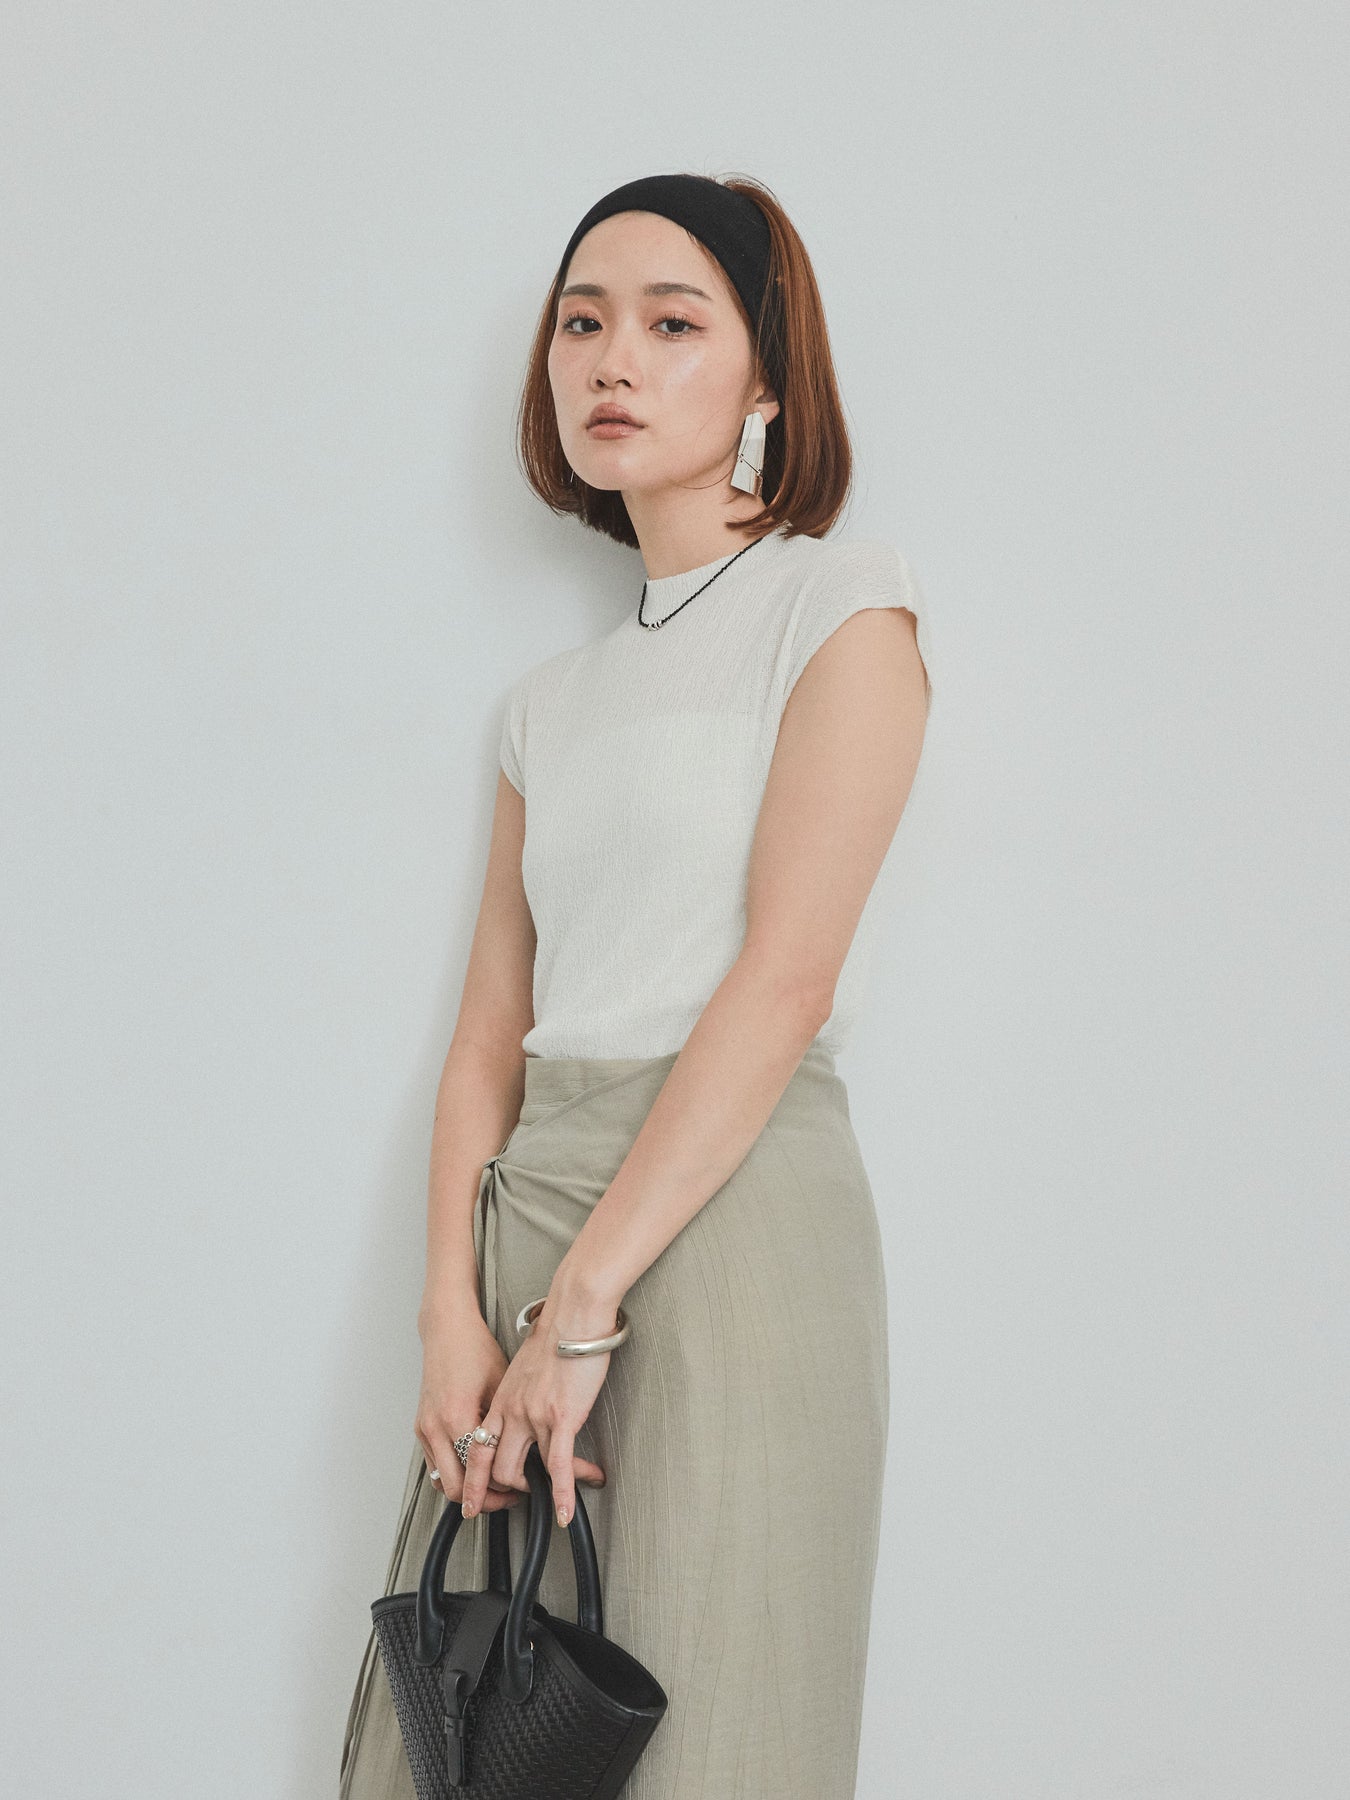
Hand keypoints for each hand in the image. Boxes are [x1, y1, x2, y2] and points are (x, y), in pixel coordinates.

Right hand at [414, 1300, 523, 1514]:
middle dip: (484, 1500)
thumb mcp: (501, 1385)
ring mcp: (425, 1429)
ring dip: (467, 1490)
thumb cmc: (476, 1350)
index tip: (522, 1490)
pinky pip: (436, 1466)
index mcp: (457, 1417)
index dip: (503, 1489)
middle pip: (456, 1489)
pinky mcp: (421, 1427)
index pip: (478, 1474)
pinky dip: (456, 1474)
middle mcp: (435, 1427)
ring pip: (443, 1482)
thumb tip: (533, 1453)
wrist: (447, 1329)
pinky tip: (476, 1469)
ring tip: (495, 1488)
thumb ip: (509, 1424)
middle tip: (510, 1498)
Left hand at [459, 1290, 614, 1528]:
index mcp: (500, 1399)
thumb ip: (519, 1391)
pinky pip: (558, 1467)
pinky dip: (563, 1494)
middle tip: (521, 1503)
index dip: (473, 1482)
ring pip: (524, 1471)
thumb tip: (525, 1404)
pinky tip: (567, 1512)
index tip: (473, 1502)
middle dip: (504, 1494)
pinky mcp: (561, 1418)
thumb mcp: (524, 1367)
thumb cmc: (556, 1333)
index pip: (476, 1450)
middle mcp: (510, 1411)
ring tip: (556, 1505)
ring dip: (540, 1494)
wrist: (573, 1313)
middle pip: (494, 1468)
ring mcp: (533, 1417)